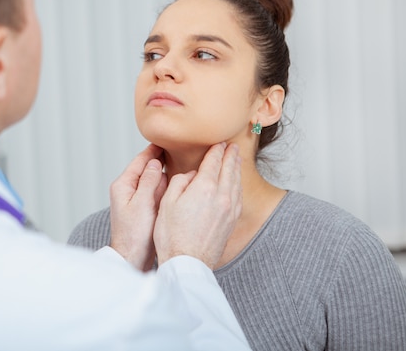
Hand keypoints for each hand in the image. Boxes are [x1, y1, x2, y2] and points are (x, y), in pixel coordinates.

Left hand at [109, 144, 167, 270]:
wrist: (132, 258)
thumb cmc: (134, 235)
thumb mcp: (142, 204)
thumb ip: (148, 181)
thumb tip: (156, 162)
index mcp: (123, 185)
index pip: (140, 161)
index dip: (154, 150)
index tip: (166, 139)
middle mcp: (129, 190)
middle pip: (148, 169)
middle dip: (162, 159)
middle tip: (179, 147)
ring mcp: (137, 199)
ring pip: (154, 180)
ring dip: (166, 173)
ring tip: (182, 161)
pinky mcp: (145, 209)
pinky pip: (157, 192)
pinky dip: (166, 187)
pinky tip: (179, 183)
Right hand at [153, 143, 242, 268]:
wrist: (187, 262)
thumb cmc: (173, 235)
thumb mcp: (167, 202)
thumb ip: (180, 182)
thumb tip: (191, 176)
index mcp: (205, 188)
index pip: (214, 162)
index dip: (216, 150)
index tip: (218, 143)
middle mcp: (222, 196)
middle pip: (229, 169)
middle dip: (230, 155)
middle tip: (231, 146)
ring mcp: (229, 209)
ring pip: (236, 182)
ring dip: (236, 168)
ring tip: (235, 160)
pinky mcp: (232, 220)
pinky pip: (238, 196)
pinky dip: (237, 184)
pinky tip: (235, 184)